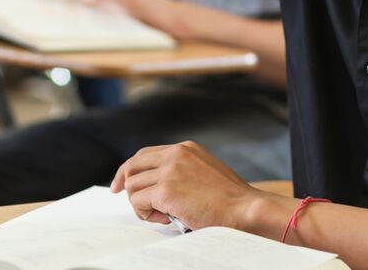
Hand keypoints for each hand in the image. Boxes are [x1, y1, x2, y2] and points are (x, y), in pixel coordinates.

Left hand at [112, 141, 278, 232]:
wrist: (245, 209)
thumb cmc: (230, 199)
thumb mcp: (205, 172)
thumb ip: (183, 171)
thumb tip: (158, 185)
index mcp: (185, 148)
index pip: (145, 154)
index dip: (129, 170)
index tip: (121, 184)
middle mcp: (175, 154)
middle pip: (132, 166)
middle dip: (126, 186)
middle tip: (136, 205)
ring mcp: (169, 171)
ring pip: (132, 186)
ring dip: (141, 204)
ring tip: (161, 215)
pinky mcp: (166, 190)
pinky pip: (138, 201)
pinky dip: (145, 214)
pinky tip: (164, 218)